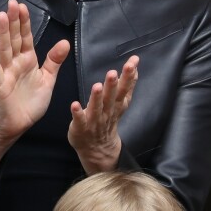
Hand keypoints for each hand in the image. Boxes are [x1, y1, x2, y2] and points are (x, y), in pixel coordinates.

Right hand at [0, 0, 69, 176]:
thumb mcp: (47, 80)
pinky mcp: (0, 86)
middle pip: (13, 39)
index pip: (25, 37)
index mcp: (28, 60)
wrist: (18, 125)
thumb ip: (54, 61)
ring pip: (4, 50)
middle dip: (12, 22)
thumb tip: (64, 42)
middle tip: (12, 4)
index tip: (22, 6)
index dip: (23, 22)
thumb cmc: (30, 103)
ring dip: (2, 34)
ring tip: (2, 16)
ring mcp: (6, 73)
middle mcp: (15, 63)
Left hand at [68, 55, 138, 173]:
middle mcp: (107, 112)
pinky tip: (74, 104)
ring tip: (97, 86)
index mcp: (117, 104)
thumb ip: (128, 86)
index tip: (133, 62)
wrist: (98, 148)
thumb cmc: (107, 120)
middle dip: (113, 85)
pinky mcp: (81, 128)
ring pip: (97, 108)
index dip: (129, 76)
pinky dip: (78, 113)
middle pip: (111, 98)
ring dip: (97, 98)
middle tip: (113, 72)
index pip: (125, 88)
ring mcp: (94, 121)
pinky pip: (79, 120)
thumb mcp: (120, 103)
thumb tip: (135, 67)